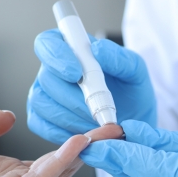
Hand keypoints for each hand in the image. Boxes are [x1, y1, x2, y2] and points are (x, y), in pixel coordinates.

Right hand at [26, 29, 156, 144]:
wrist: (131, 122)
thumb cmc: (130, 92)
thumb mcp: (135, 72)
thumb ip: (120, 58)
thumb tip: (98, 49)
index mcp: (70, 49)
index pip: (48, 43)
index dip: (57, 57)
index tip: (76, 74)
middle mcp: (52, 71)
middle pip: (46, 79)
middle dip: (72, 98)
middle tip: (97, 110)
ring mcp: (44, 96)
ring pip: (42, 103)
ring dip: (70, 116)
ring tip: (95, 123)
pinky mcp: (41, 120)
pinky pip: (42, 126)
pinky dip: (63, 132)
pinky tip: (83, 133)